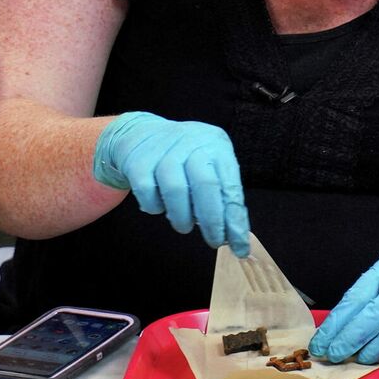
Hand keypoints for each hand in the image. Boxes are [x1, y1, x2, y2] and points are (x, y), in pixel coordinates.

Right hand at [92, 110, 250, 256]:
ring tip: (184, 227)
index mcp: (216, 146)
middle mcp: (193, 143)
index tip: (239, 245)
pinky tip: (160, 207)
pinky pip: (148, 191)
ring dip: (182, 217)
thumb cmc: (184, 156)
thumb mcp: (208, 163)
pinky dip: (155, 206)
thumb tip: (234, 232)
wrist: (140, 132)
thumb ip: (220, 192)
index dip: (235, 219)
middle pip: (206, 185)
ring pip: (176, 190)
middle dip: (212, 220)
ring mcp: (164, 150)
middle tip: (214, 241)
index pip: (231, 185)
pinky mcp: (139, 160)